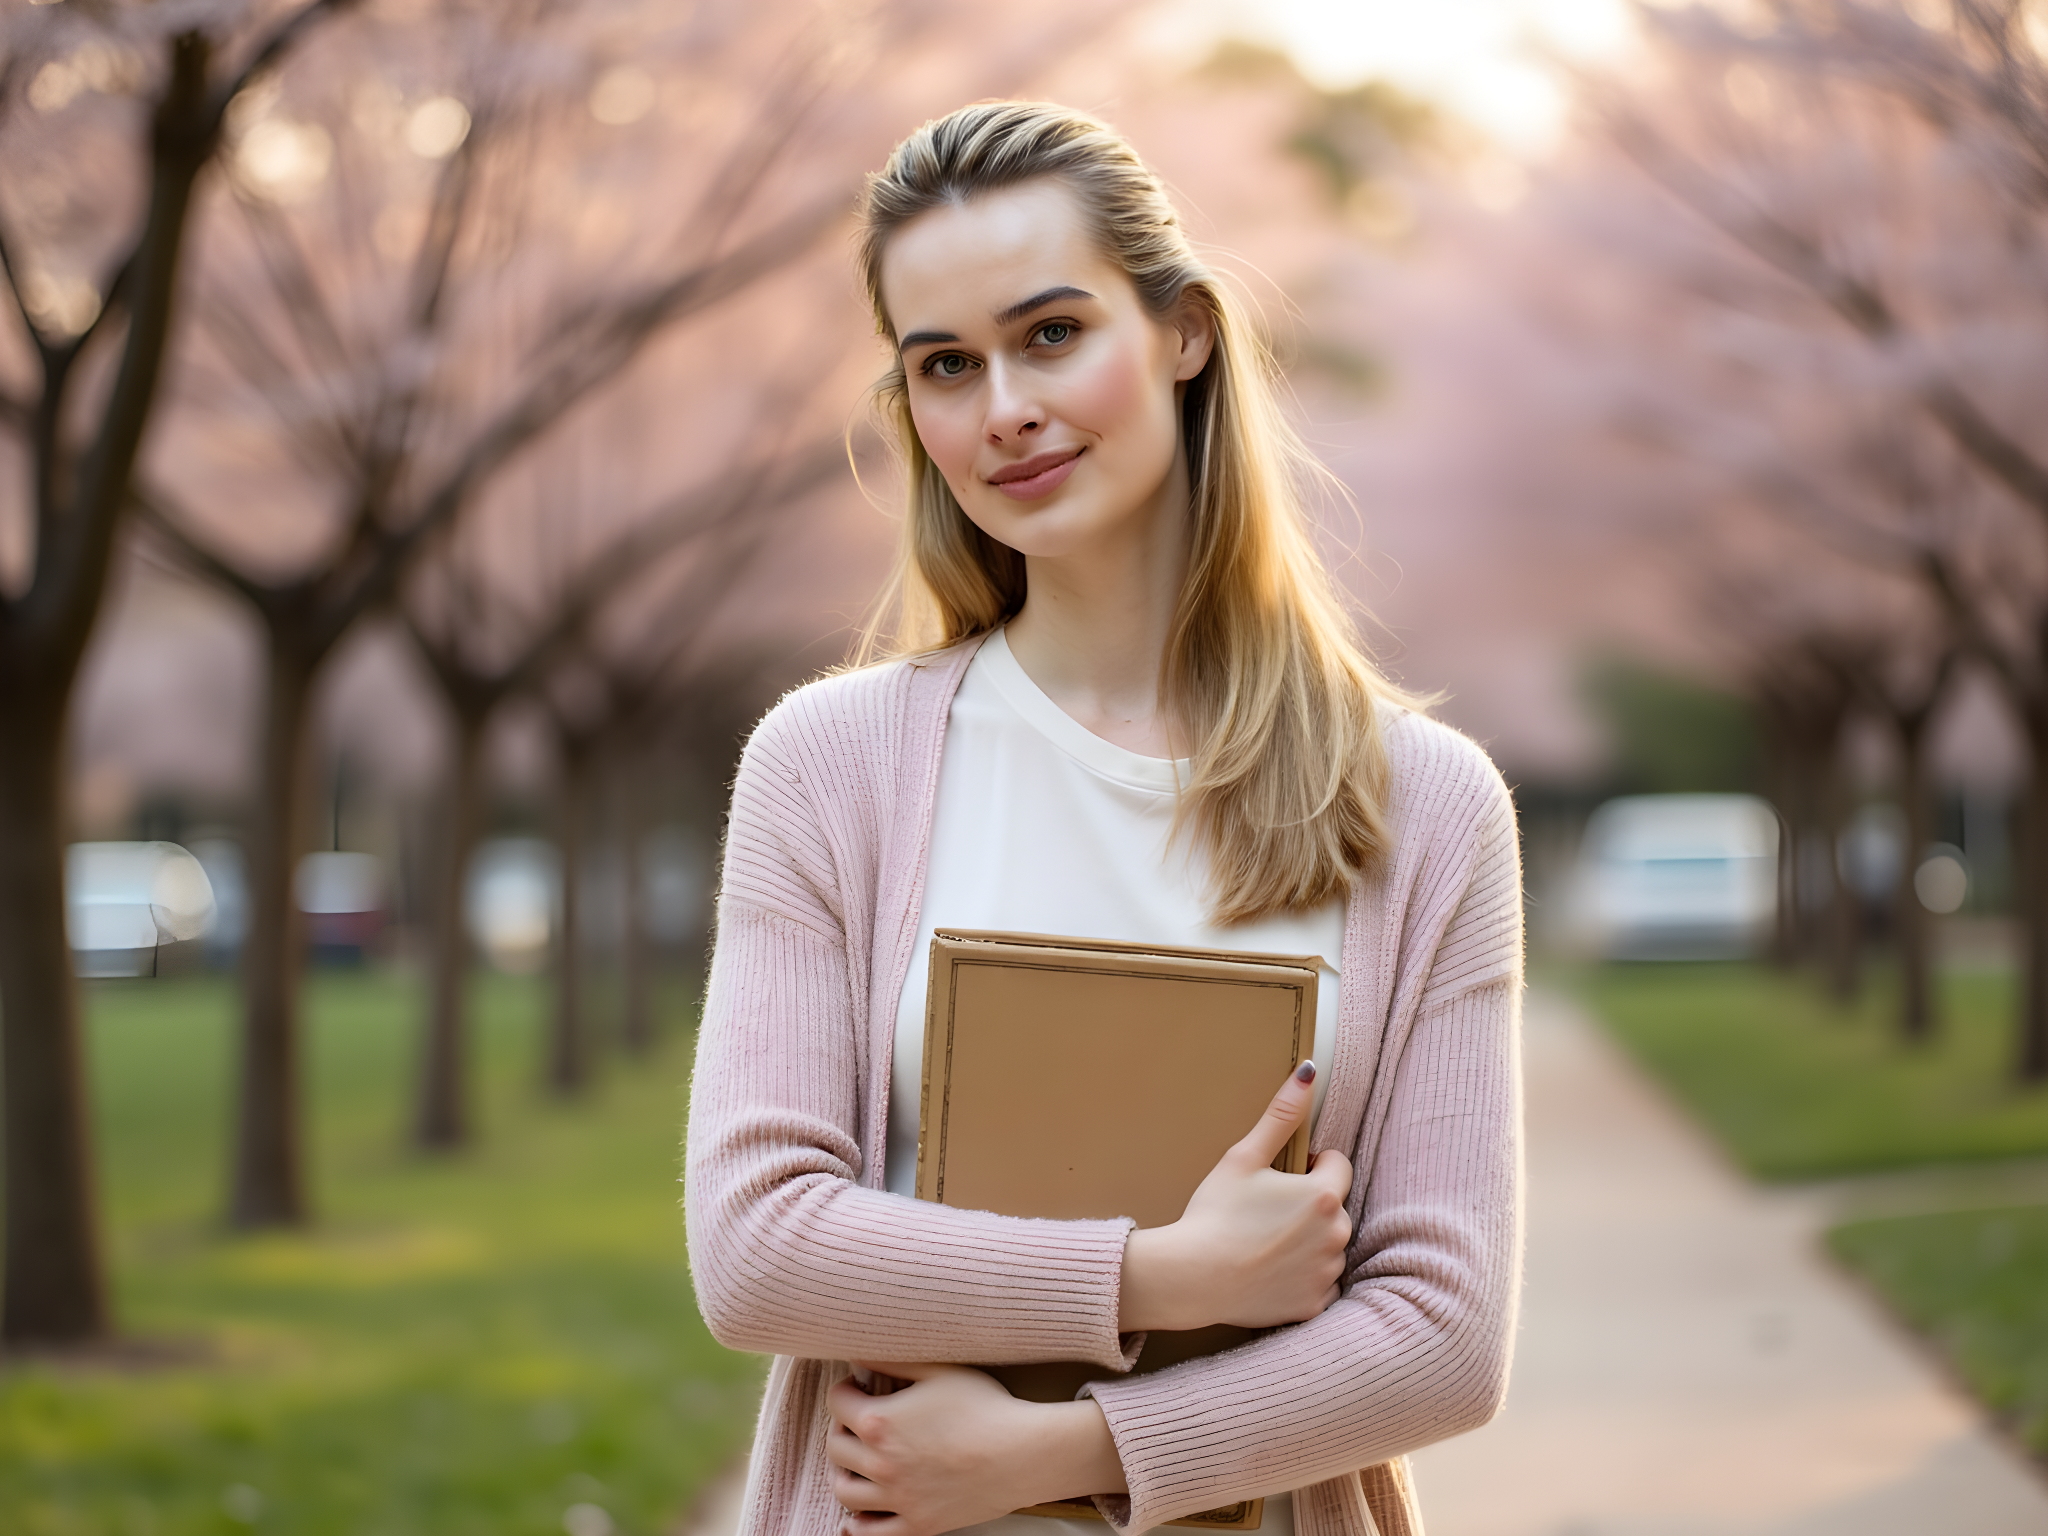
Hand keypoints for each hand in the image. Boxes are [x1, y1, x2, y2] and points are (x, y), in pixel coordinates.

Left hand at [826, 1362, 1126, 1535]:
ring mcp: (898, 1498)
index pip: (837, 1403)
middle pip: (835, 1446)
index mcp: (880, 1422)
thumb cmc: (986, 1406)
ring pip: (845, 1490)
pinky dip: (857, 1523)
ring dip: (844, 1471)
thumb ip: (892, 1360)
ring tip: (859, 1460)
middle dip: (841, 1428)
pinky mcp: (918, 1524)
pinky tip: (861, 1511)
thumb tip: (858, 1352)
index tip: (857, 1387)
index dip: (845, 1390)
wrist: (1023, 1452)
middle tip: (858, 1420)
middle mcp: (881, 1463)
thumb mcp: (938, 1370)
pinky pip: (870, 1533)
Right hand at [1119, 1061, 1352, 1332]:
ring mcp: (1328, 1273)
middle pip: (1334, 1207)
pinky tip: (1270, 1271)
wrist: (1192, 1276)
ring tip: (1265, 1242)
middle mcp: (1336, 1234)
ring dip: (1309, 1241)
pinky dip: (1302, 1277)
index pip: (1338, 1166)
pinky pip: (1319, 1283)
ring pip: (1328, 1245)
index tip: (1282, 1177)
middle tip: (1266, 1213)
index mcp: (1323, 1194)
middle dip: (1310, 1205)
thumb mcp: (1243, 1158)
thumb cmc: (1215, 1213)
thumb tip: (1309, 1070)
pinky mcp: (1315, 1305)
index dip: (1312, 1165)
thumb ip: (1281, 1115)